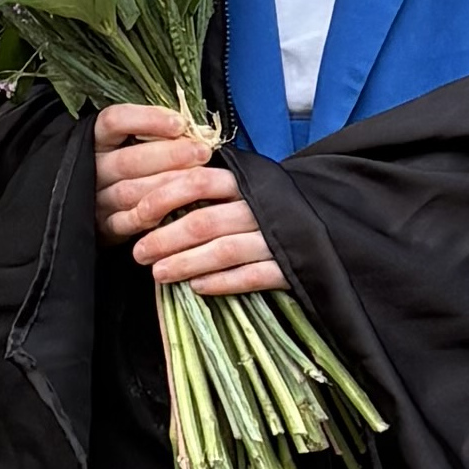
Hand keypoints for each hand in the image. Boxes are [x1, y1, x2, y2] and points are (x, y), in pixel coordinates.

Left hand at [92, 102, 286, 296]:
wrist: (330, 221)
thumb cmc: (269, 204)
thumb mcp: (242, 186)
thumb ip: (207, 188)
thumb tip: (151, 197)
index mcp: (243, 180)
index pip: (197, 182)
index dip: (164, 198)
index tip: (138, 215)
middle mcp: (258, 206)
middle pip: (205, 221)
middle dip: (166, 238)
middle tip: (138, 253)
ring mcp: (275, 236)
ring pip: (224, 250)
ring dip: (187, 263)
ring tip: (159, 274)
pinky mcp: (288, 266)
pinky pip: (252, 276)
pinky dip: (222, 282)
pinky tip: (197, 288)